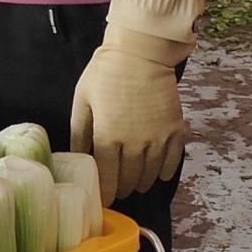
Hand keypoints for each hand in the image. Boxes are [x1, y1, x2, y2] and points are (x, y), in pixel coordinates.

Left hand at [70, 43, 185, 204]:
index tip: (103, 201)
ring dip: (142, 183)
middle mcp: (135, 142)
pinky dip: (164, 172)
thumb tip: (76, 157)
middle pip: (129, 178)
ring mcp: (158, 138)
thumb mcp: (82, 99)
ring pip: (150, 173)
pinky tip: (157, 174)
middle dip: (123, 189)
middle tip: (119, 193)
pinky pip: (172, 161)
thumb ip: (80, 132)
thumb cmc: (106, 72)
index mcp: (108, 135)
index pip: (106, 175)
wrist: (141, 51)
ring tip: (136, 185)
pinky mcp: (176, 130)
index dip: (105, 192)